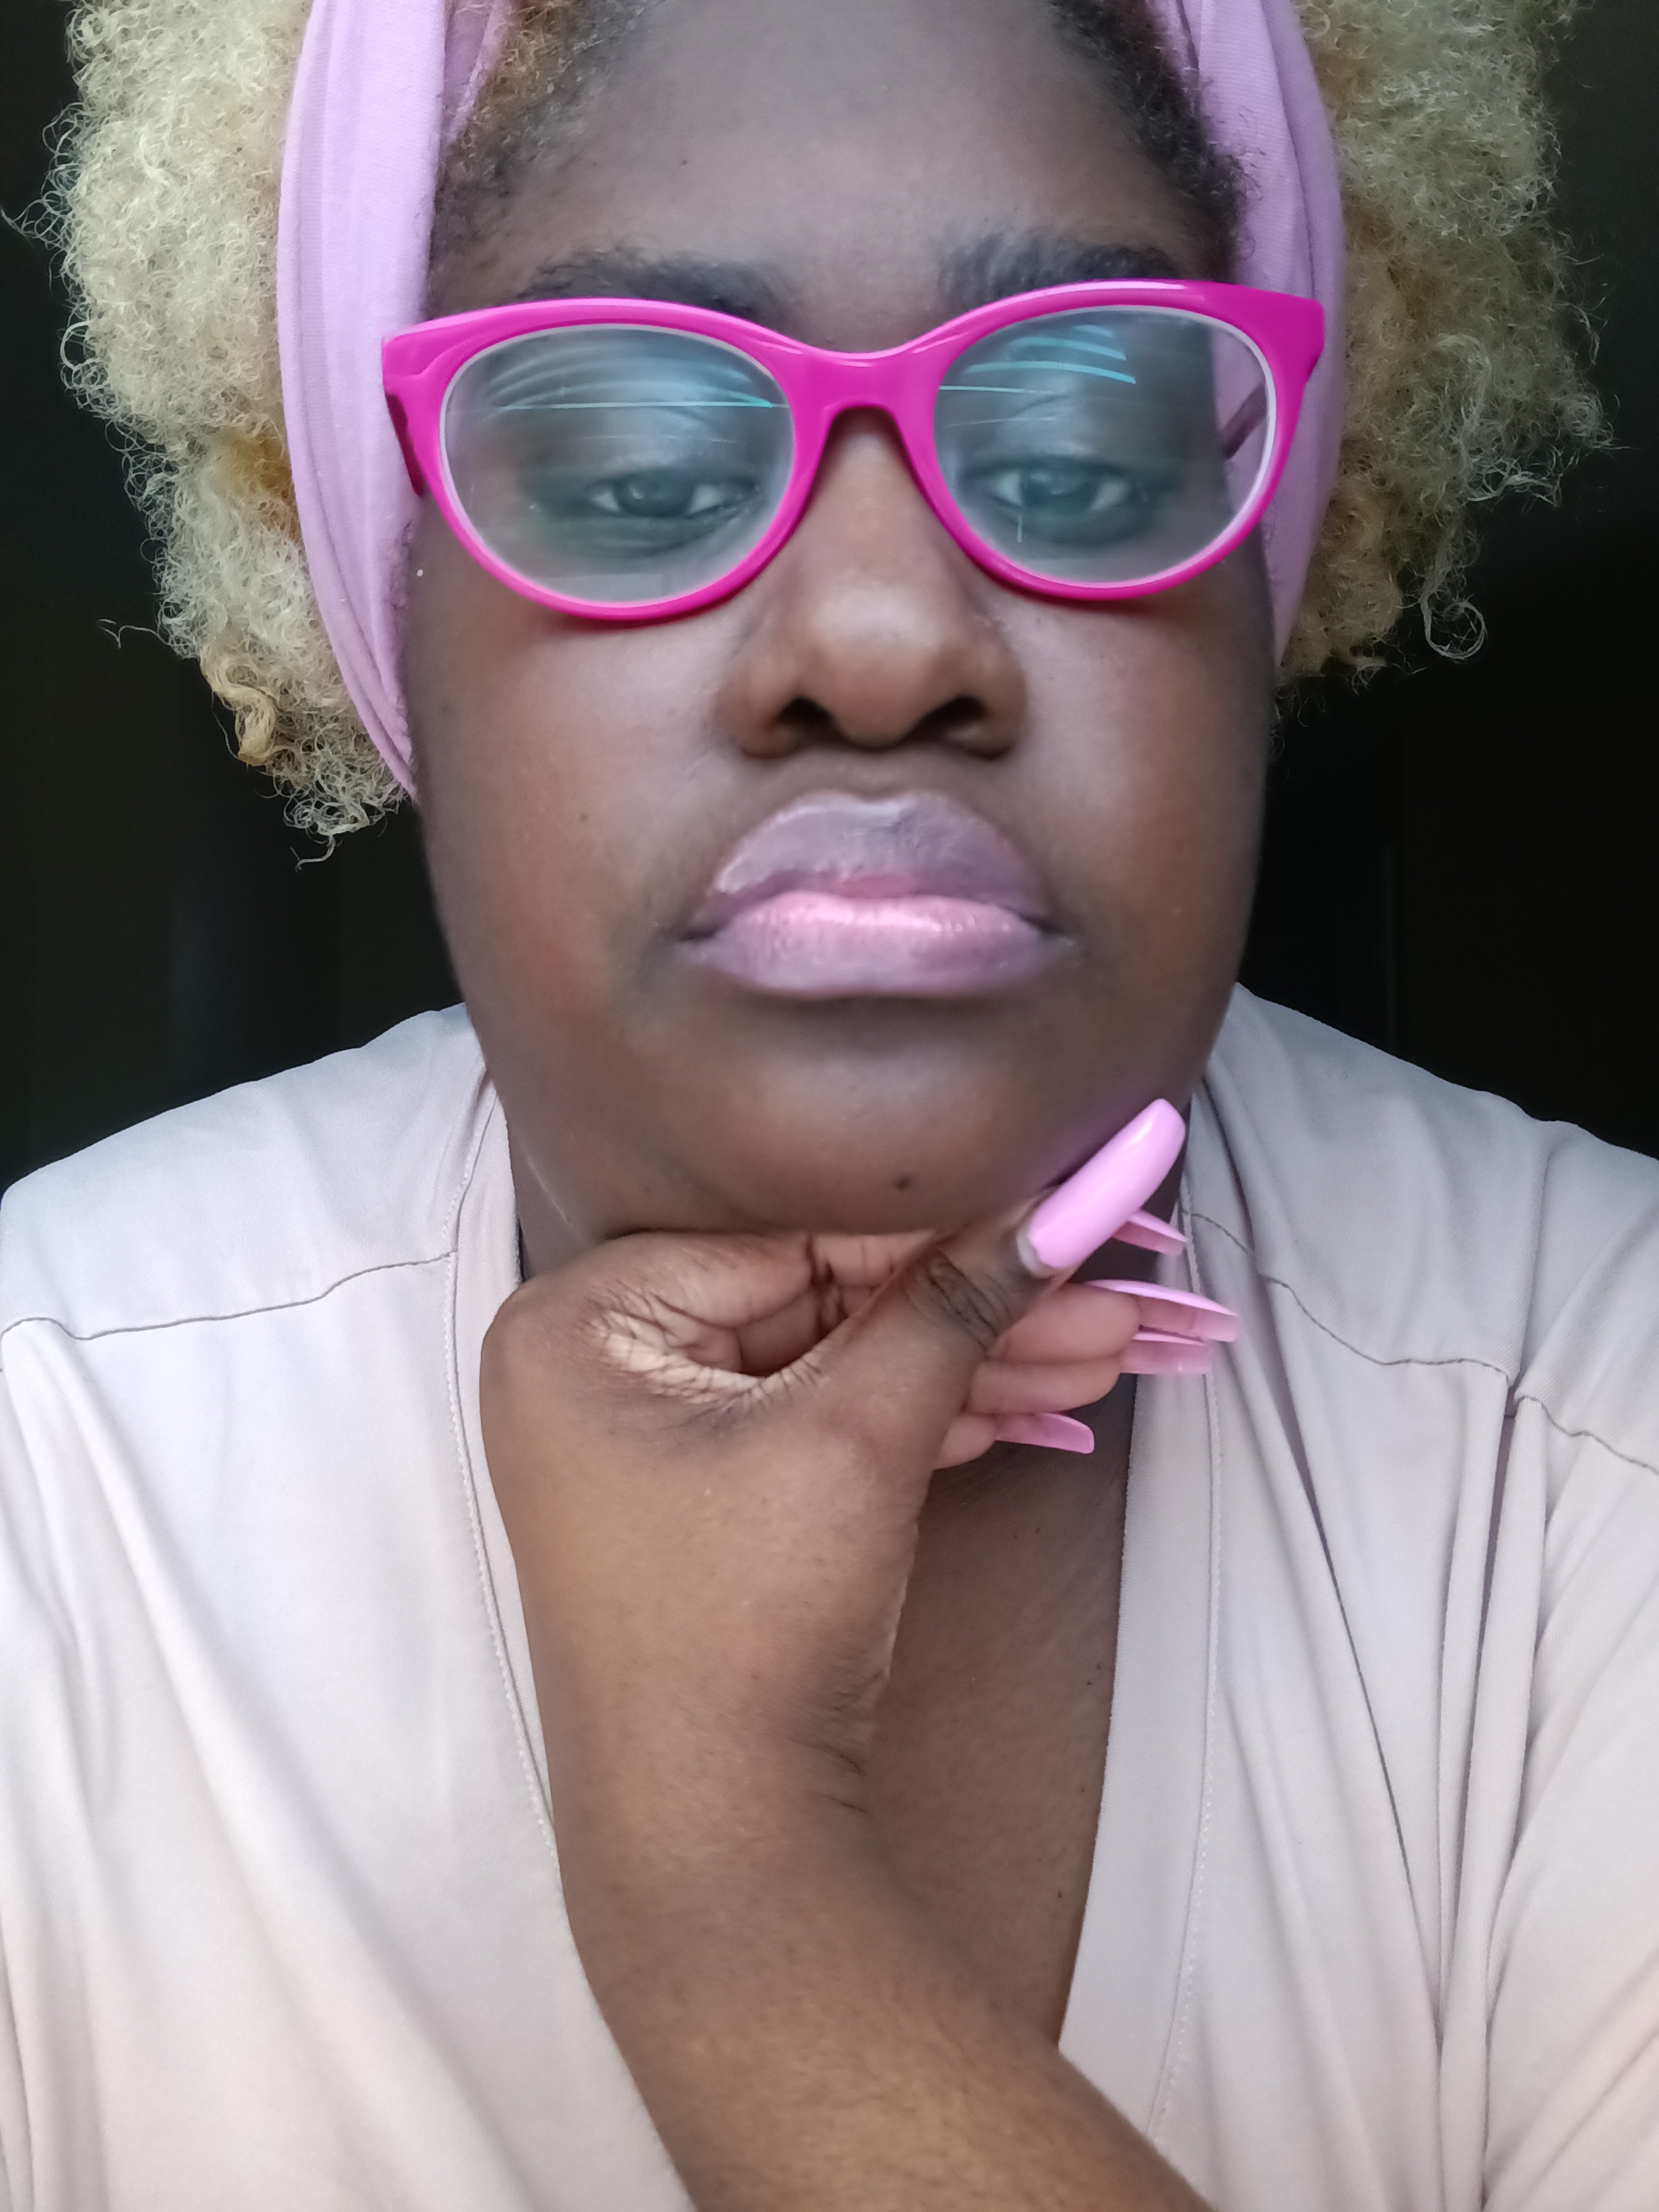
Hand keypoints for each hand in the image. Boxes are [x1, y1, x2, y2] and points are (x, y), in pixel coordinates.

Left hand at [480, 1101, 1220, 2210]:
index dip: (953, 1224)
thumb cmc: (746, 1628)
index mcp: (579, 1322)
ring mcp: (648, 1437)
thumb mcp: (857, 1436)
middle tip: (1121, 1290)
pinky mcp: (708, 1496)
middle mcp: (595, 1364)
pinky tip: (1040, 1398)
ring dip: (977, 1361)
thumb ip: (956, 1302)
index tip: (1070, 1201)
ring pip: (841, 1362)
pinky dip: (928, 1416)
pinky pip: (827, 1422)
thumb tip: (1067, 1199)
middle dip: (982, 1305)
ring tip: (1114, 1348)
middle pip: (827, 1295)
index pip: (798, 1237)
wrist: (719, 1840)